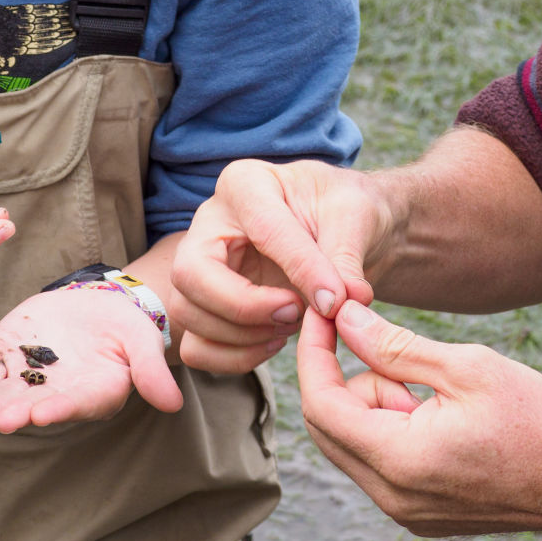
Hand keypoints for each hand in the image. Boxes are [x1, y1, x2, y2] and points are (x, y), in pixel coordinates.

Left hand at [0, 284, 183, 432]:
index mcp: (94, 390)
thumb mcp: (143, 340)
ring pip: (11, 396)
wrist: (95, 303)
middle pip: (38, 405)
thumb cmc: (123, 325)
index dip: (61, 408)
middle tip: (2, 422)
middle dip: (19, 413)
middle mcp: (60, 390)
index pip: (77, 402)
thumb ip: (151, 370)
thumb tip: (173, 404)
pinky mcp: (10, 356)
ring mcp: (31, 376)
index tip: (44, 414)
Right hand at [168, 159, 386, 373]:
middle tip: (296, 312)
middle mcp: (209, 224)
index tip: (336, 301)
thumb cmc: (344, 212)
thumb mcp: (354, 217)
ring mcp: (199, 267)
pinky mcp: (204, 306)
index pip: (261, 228)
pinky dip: (234, 358)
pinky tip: (275, 341)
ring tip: (293, 325)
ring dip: (242, 337)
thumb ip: (345, 258)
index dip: (300, 268)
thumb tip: (342, 304)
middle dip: (245, 307)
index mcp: (245, 183)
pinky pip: (196, 347)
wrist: (342, 231)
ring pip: (187, 314)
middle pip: (192, 275)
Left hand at [295, 301, 541, 539]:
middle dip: (342, 375)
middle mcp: (391, 495)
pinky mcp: (417, 512)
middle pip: (327, 425)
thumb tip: (344, 320)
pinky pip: (377, 461)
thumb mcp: (466, 367)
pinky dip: (389, 425)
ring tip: (432, 389)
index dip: (314, 352)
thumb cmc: (536, 420)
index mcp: (400, 460)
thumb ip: (394, 346)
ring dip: (373, 401)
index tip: (325, 311)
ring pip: (352, 441)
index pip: (321, 404)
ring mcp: (403, 510)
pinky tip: (434, 412)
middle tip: (382, 341)